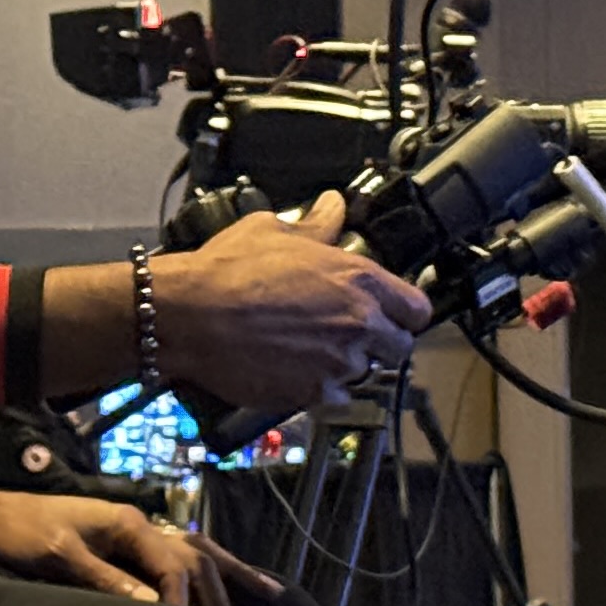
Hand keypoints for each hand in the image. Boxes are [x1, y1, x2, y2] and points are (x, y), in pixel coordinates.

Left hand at [0, 486, 278, 605]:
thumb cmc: (22, 534)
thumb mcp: (61, 559)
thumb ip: (108, 582)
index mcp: (127, 524)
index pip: (173, 564)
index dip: (185, 598)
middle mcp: (139, 522)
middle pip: (194, 557)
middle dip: (219, 591)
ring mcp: (134, 528)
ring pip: (195, 552)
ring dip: (227, 575)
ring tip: (267, 593)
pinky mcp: (124, 538)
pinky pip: (176, 553)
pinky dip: (204, 566)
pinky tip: (225, 576)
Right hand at [148, 193, 432, 411]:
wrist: (188, 316)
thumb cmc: (225, 272)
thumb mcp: (273, 230)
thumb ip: (317, 224)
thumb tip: (333, 206)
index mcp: (358, 279)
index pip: (417, 309)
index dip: (405, 313)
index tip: (392, 315)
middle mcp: (358, 322)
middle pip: (400, 348)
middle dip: (380, 344)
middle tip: (352, 336)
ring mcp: (338, 361)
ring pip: (366, 374)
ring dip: (347, 366)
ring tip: (314, 351)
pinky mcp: (314, 392)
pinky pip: (336, 399)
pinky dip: (322, 390)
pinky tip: (298, 372)